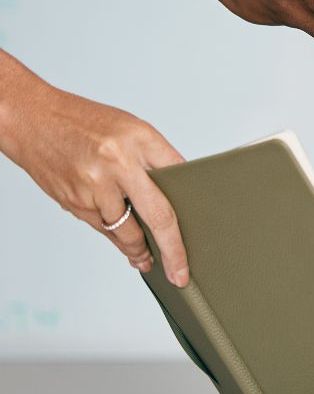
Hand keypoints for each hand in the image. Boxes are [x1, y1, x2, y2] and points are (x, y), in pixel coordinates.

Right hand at [0, 54, 189, 285]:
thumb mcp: (131, 129)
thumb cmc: (85, 122)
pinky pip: (102, 228)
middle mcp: (117, 164)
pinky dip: (115, 238)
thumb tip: (182, 190)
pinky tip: (125, 246)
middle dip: (171, 251)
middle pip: (157, 216)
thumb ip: (157, 158)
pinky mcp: (73, 202)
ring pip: (125, 231)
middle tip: (180, 274)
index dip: (192, 208)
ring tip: (148, 260)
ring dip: (139, 250)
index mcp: (139, 139)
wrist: (31, 119)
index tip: (202, 233)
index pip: (178, 181)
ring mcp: (93, 186)